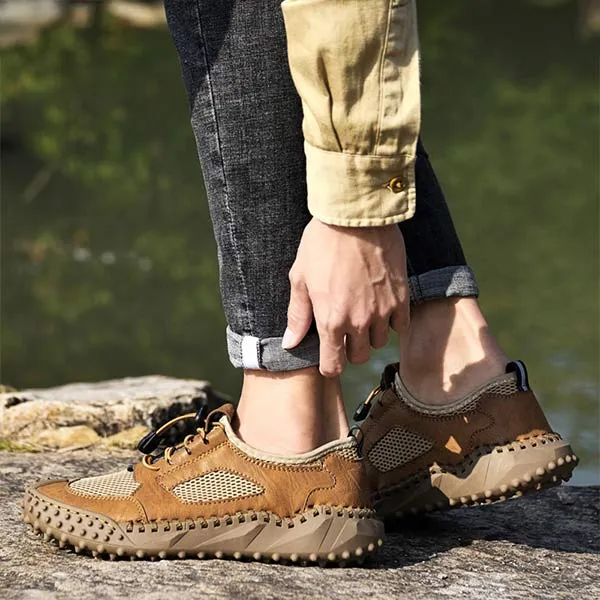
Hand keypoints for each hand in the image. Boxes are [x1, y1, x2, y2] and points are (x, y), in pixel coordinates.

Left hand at [282, 218, 409, 375]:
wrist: (356, 216)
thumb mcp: (300, 278)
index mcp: (330, 320)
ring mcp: (382, 311)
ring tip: (363, 312)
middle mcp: (358, 322)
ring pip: (380, 342)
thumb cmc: (322, 244)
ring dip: (371, 334)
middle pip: (359, 357)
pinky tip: (382, 306)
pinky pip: (400, 326)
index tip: (329, 356)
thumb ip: (297, 315)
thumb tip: (290, 343)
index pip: (333, 366)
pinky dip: (392, 322)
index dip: (330, 365)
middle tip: (345, 330)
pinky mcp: (401, 298)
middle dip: (350, 349)